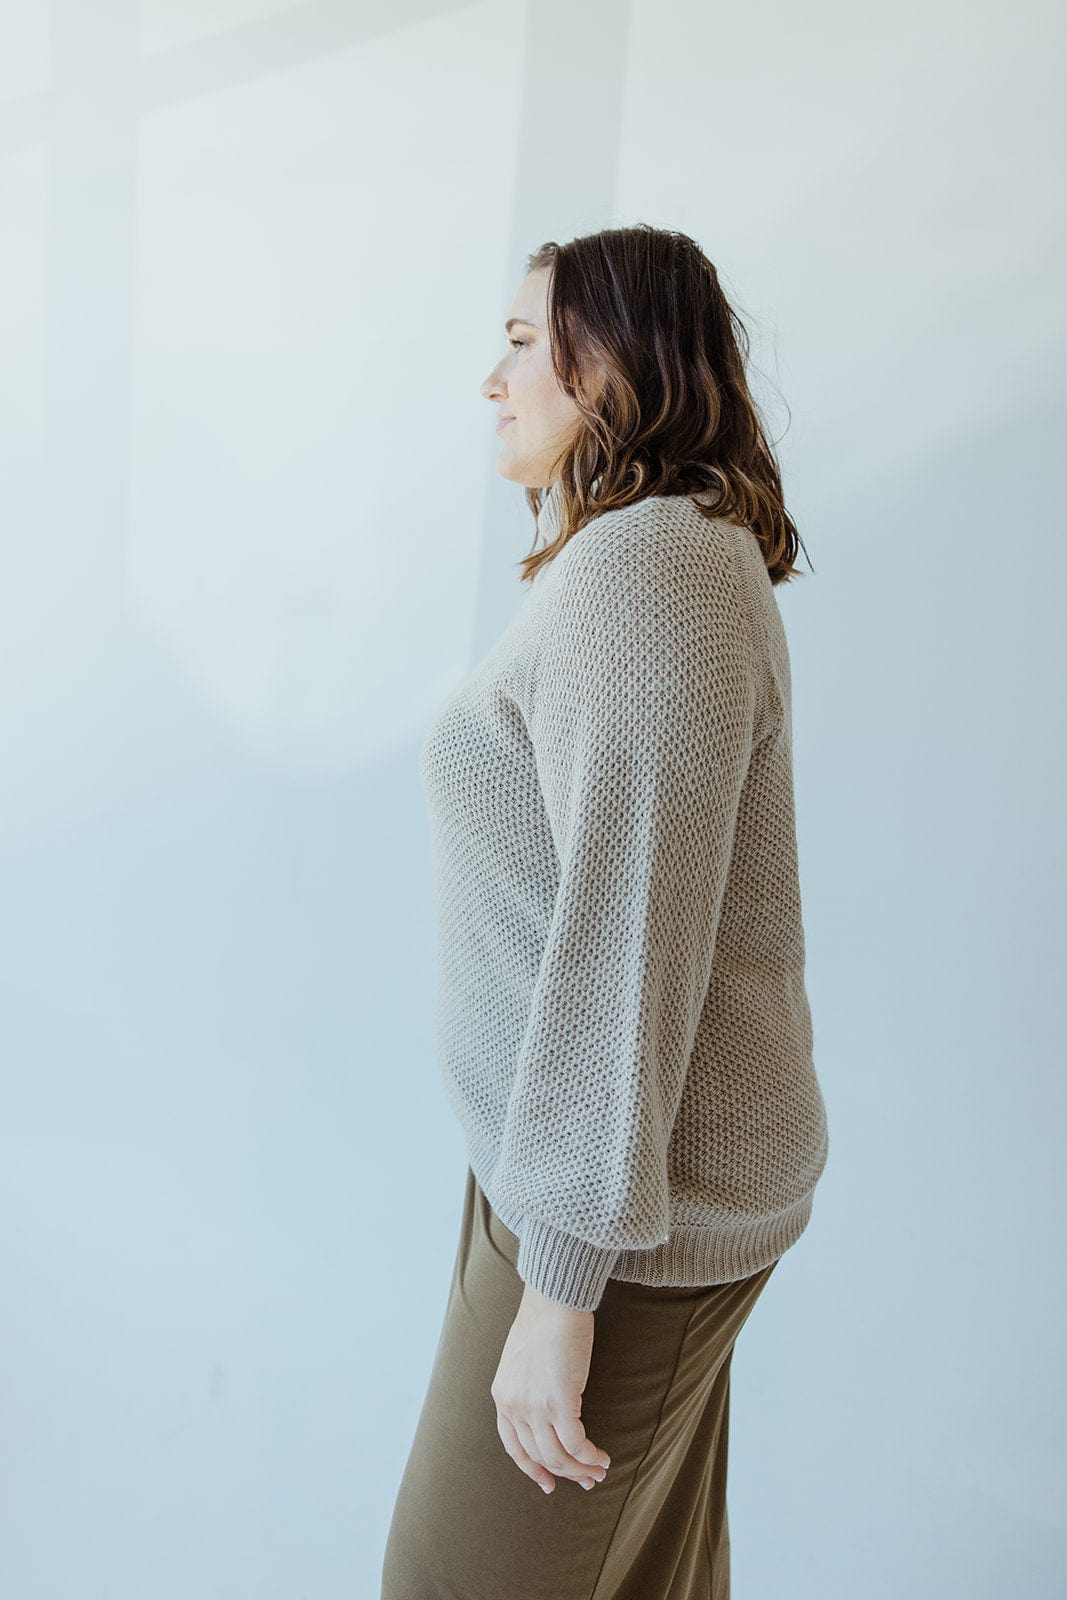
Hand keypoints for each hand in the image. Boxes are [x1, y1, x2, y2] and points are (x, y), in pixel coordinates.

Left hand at [490, 1281, 611, 1494]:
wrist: (554, 1300)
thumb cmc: (543, 1321)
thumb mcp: (520, 1361)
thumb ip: (526, 1388)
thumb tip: (546, 1409)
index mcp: (503, 1397)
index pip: (514, 1447)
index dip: (532, 1469)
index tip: (548, 1483)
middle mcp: (514, 1406)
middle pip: (539, 1456)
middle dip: (564, 1474)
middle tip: (586, 1480)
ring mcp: (535, 1407)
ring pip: (558, 1457)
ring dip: (581, 1470)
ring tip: (599, 1471)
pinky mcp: (560, 1403)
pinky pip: (576, 1444)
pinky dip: (590, 1456)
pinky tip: (603, 1458)